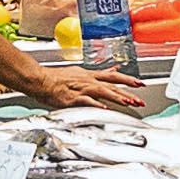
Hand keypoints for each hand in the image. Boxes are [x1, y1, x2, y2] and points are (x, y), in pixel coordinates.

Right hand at [14, 58, 150, 114]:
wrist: (39, 80)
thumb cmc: (56, 79)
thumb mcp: (79, 73)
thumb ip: (96, 74)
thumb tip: (112, 70)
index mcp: (89, 75)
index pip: (113, 76)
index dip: (128, 79)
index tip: (140, 83)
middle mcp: (88, 80)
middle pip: (112, 85)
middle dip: (128, 92)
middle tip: (140, 99)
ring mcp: (80, 88)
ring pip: (103, 91)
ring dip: (117, 97)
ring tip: (128, 103)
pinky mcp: (72, 97)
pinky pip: (86, 100)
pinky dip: (96, 104)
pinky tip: (105, 108)